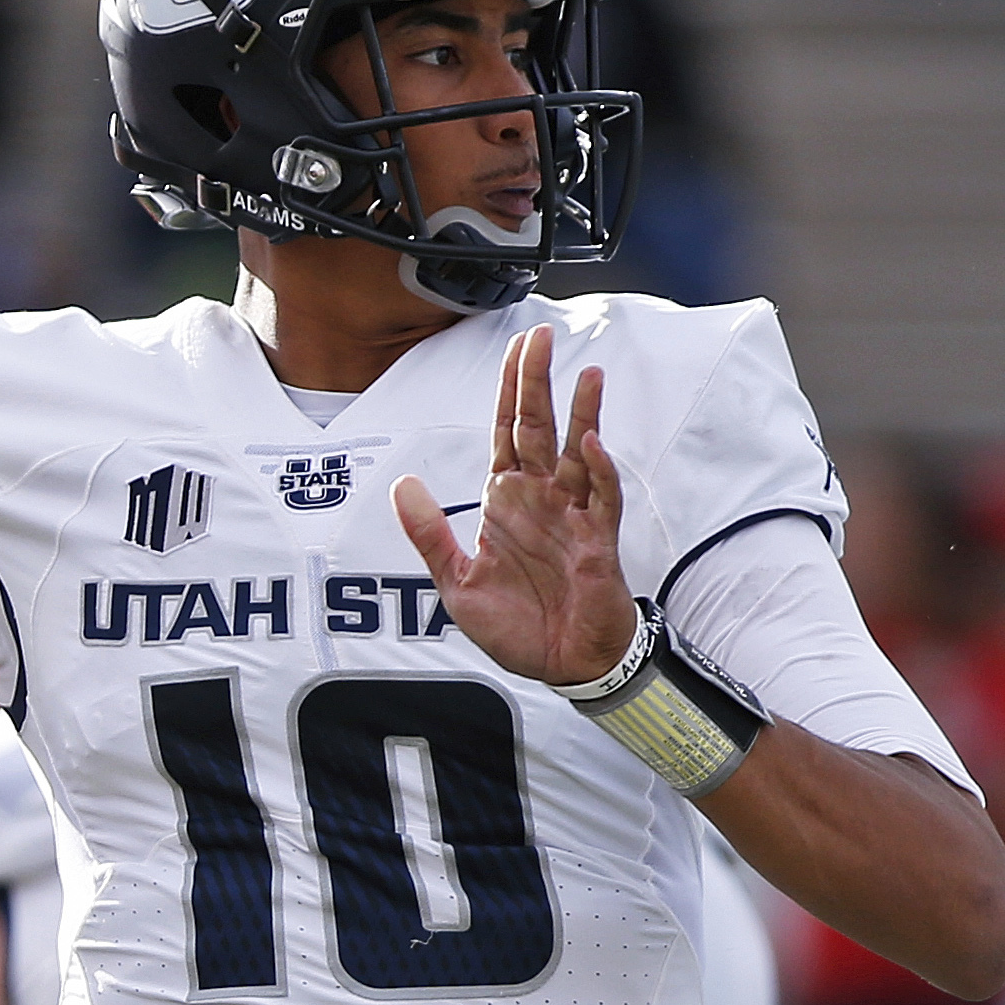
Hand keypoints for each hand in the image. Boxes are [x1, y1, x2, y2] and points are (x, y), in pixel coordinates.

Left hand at [394, 324, 639, 685]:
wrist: (559, 667)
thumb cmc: (516, 626)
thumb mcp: (456, 582)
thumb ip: (430, 533)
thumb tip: (404, 483)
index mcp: (506, 500)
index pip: (506, 431)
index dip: (509, 390)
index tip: (516, 347)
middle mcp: (541, 499)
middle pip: (539, 428)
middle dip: (538, 383)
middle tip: (542, 337)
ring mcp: (572, 517)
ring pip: (580, 453)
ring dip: (583, 415)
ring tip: (589, 374)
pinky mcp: (598, 542)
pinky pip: (601, 499)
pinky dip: (599, 471)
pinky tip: (592, 445)